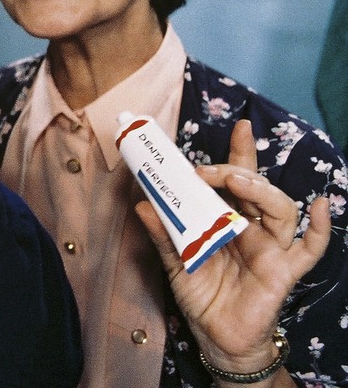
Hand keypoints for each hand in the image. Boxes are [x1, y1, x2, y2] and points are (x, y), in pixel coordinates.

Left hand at [135, 120, 330, 383]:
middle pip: (257, 189)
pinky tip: (321, 206)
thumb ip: (162, 234)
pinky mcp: (282, 271)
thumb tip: (142, 204)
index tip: (238, 127)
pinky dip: (321, 228)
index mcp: (227, 218)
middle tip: (210, 170)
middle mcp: (253, 227)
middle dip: (238, 171)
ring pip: (280, 210)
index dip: (240, 153)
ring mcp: (271, 247)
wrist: (215, 336)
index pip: (236, 179)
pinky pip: (310, 249)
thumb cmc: (201, 294)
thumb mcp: (174, 261)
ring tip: (238, 182)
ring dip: (261, 192)